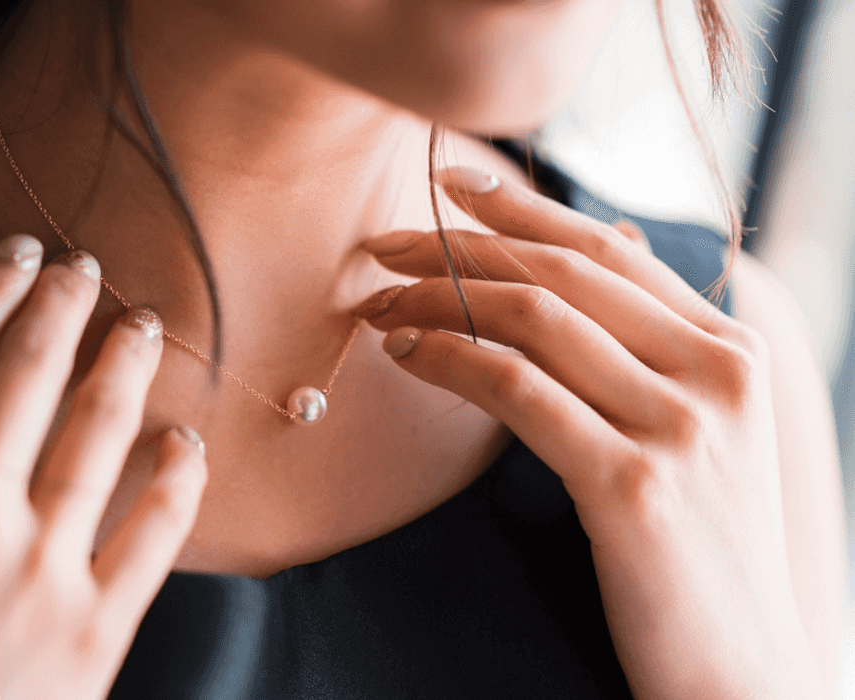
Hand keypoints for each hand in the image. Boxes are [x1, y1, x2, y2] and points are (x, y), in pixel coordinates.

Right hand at [0, 236, 207, 699]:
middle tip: (86, 270)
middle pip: (27, 376)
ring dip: (125, 367)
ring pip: (99, 433)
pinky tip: (184, 442)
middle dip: (62, 308)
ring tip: (141, 325)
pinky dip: (177, 478)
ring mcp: (40, 566)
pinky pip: (154, 531)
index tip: (16, 254)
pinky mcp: (96, 625)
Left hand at [359, 168, 823, 697]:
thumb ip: (651, 353)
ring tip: (378, 304)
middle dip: (461, 248)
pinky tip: (406, 355)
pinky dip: (451, 359)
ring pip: (534, 321)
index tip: (452, 189)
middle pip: (564, 274)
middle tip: (384, 244)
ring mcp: (680, 428)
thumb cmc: (701, 552)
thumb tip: (588, 260)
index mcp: (733, 352)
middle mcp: (716, 374)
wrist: (741, 671)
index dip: (525, 210)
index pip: (612, 251)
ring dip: (439, 298)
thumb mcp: (700, 435)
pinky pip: (519, 391)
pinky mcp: (633, 487)